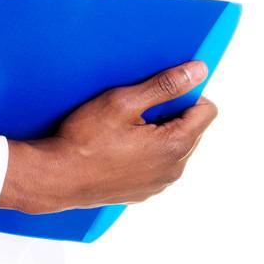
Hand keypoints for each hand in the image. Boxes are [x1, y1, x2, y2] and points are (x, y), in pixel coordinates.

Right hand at [0, 60, 217, 215]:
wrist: (56, 178)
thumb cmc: (85, 139)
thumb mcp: (123, 102)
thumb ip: (165, 85)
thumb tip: (199, 71)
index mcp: (175, 146)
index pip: (207, 111)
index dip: (186, 95)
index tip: (159, 93)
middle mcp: (174, 170)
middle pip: (192, 130)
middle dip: (171, 115)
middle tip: (136, 110)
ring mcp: (159, 184)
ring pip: (175, 149)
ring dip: (159, 135)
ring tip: (124, 130)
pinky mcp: (144, 193)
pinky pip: (158, 166)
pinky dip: (147, 154)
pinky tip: (118, 149)